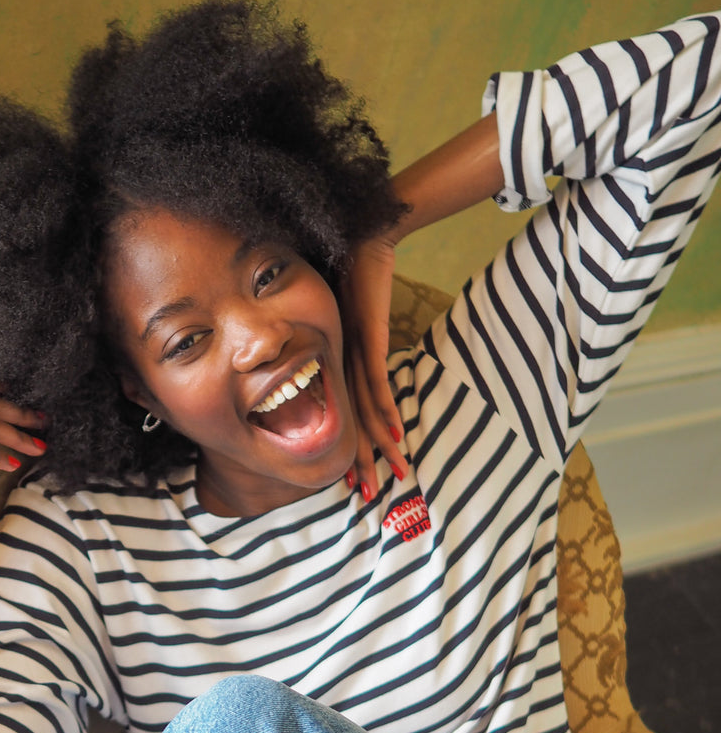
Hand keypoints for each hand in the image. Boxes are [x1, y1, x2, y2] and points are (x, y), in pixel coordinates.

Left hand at [339, 234, 406, 499]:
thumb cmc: (360, 276)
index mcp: (340, 363)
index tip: (356, 478)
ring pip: (365, 409)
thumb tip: (369, 366)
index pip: (347, 415)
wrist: (361, 240)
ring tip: (389, 471)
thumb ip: (364, 345)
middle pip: (353, 421)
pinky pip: (376, 380)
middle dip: (363, 459)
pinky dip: (385, 408)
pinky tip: (393, 433)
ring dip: (379, 443)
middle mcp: (343, 364)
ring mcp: (354, 352)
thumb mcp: (360, 320)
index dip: (353, 449)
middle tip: (368, 491)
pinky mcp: (368, 338)